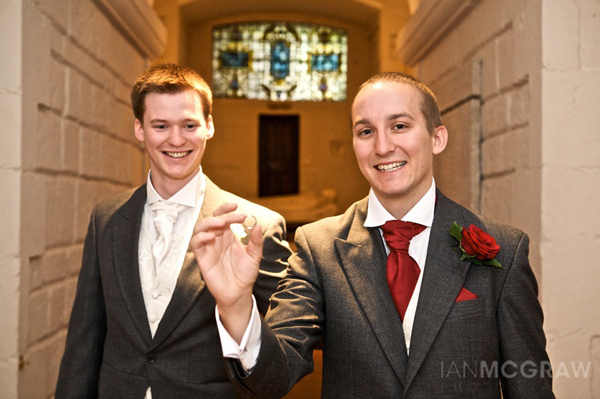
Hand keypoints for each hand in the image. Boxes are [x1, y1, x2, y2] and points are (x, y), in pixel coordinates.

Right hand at [190, 203, 262, 340]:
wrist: (239, 293)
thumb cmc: (245, 274)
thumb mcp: (255, 256)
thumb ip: (256, 241)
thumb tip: (257, 225)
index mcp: (228, 236)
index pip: (224, 217)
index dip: (228, 210)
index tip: (237, 207)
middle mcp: (217, 239)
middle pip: (212, 219)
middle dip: (221, 214)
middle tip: (233, 216)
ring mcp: (208, 248)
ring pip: (200, 228)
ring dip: (209, 222)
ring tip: (221, 223)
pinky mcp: (202, 258)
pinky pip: (195, 244)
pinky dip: (200, 237)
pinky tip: (211, 237)